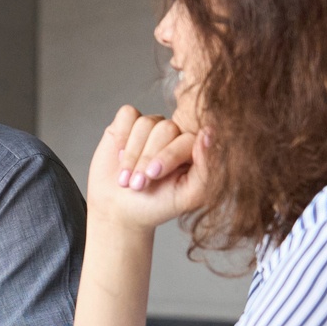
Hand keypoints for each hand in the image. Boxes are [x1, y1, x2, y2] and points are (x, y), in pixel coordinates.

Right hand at [86, 104, 208, 230]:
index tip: (152, 176)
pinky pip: (127, 114)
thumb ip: (206, 169)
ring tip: (126, 178)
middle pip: (165, 129)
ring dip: (131, 153)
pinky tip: (119, 156)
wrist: (120, 211)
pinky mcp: (128, 122)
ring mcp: (151, 126)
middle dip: (146, 158)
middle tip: (137, 184)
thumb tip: (208, 133)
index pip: (187, 139)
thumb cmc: (157, 205)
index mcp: (193, 150)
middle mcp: (174, 134)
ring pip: (144, 123)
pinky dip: (121, 135)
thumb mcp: (187, 196)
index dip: (168, 156)